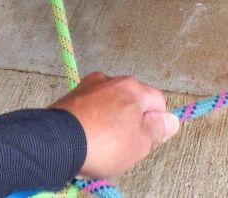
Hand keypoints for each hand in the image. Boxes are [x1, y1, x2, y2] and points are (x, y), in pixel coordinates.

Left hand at [50, 72, 179, 178]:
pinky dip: (90, 122)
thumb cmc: (102, 143)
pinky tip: (86, 140)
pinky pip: (88, 110)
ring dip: (109, 122)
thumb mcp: (140, 143)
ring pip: (108, 105)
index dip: (156, 123)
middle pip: (131, 102)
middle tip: (123, 146)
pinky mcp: (69, 98)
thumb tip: (170, 121)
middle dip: (130, 122)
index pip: (157, 101)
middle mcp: (111, 80)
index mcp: (133, 88)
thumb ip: (157, 130)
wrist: (56, 143)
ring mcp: (87, 87)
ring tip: (101, 146)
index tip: (147, 140)